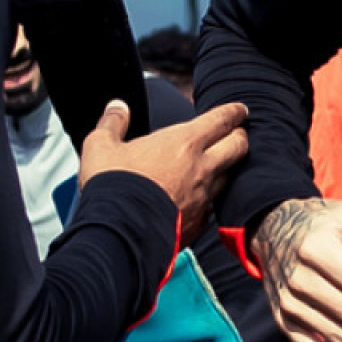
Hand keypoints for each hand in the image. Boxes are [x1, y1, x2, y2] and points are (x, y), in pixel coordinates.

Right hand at [80, 101, 248, 232]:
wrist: (118, 235)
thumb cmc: (112, 187)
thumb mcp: (102, 147)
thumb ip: (113, 123)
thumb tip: (118, 106)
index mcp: (184, 143)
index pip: (222, 119)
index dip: (234, 112)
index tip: (240, 110)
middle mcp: (201, 169)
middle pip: (238, 147)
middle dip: (240, 137)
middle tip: (236, 135)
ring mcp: (203, 198)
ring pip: (229, 178)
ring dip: (227, 169)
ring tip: (218, 166)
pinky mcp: (198, 224)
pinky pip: (210, 208)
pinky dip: (207, 201)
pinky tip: (197, 201)